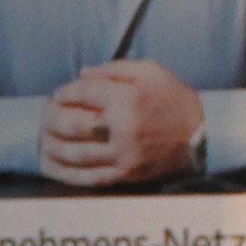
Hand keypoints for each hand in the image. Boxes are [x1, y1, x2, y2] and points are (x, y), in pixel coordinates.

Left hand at [36, 60, 202, 186]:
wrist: (201, 135)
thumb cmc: (173, 98)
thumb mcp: (149, 71)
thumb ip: (113, 68)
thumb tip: (81, 74)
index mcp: (128, 98)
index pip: (82, 93)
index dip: (64, 93)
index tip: (58, 95)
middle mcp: (123, 128)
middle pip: (72, 124)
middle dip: (51, 119)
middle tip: (45, 117)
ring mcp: (123, 155)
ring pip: (75, 153)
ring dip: (53, 146)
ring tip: (44, 139)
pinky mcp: (126, 174)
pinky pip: (89, 177)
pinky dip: (67, 173)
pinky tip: (53, 167)